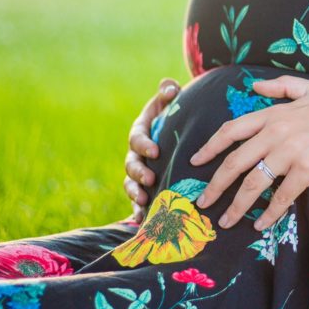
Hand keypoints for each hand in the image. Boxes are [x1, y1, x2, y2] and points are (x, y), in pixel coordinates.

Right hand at [124, 77, 180, 222]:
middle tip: (150, 179)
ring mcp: (139, 171)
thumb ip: (167, 93)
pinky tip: (142, 221)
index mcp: (141, 131)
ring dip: (135, 194)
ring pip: (131, 184)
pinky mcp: (145, 187)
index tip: (155, 151)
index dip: (144, 145)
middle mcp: (136, 153)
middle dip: (138, 173)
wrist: (177, 130)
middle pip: (131, 164)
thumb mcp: (170, 101)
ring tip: (144, 202)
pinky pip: (138, 201)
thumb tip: (169, 87)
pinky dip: (139, 210)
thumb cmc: (173, 113)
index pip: (137, 138)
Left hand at [188, 75, 308, 231]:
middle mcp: (276, 131)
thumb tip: (254, 86)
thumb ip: (281, 87)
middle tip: (201, 203)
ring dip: (236, 206)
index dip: (210, 147)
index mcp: (274, 114)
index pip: (231, 130)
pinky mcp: (308, 169)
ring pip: (252, 183)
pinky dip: (268, 213)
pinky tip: (260, 225)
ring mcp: (291, 150)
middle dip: (214, 186)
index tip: (195, 162)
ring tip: (226, 222)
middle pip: (234, 162)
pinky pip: (281, 196)